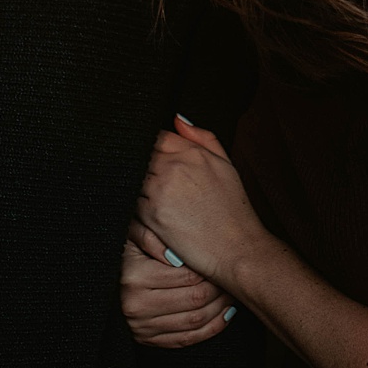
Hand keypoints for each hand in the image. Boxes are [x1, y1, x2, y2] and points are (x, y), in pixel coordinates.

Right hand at [120, 219, 232, 346]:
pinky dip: (211, 328)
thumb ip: (151, 236)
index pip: (187, 276)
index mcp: (134, 277)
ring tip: (231, 293)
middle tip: (231, 277)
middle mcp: (136, 306)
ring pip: (195, 321)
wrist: (100, 285)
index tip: (221, 261)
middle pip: (194, 299)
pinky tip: (224, 314)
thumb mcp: (131, 237)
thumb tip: (177, 254)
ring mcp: (142, 327)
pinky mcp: (147, 340)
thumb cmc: (123, 255)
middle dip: (219, 289)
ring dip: (220, 308)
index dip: (209, 269)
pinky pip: (187, 339)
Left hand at [136, 115, 270, 288]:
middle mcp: (175, 167)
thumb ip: (202, 137)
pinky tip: (151, 215)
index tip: (156, 161)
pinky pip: (131, 202)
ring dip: (137, 186)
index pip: (158, 137)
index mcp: (193, 152)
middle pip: (142, 156)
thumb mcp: (226, 164)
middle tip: (154, 183)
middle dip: (144, 166)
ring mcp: (161, 189)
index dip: (154, 148)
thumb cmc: (233, 210)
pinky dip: (136, 206)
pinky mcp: (151, 213)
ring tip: (155, 200)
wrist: (236, 248)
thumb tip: (177, 119)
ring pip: (133, 178)